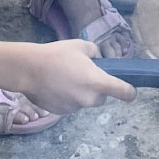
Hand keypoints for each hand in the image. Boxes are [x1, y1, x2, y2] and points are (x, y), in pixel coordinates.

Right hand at [15, 39, 136, 113]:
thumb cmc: (57, 55)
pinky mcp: (62, 112)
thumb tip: (97, 60)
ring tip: (65, 79)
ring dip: (81, 93)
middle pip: (102, 98)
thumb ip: (95, 53)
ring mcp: (75, 107)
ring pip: (85, 101)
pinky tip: (56, 87)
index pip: (124, 92)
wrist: (28, 70)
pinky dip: (68, 98)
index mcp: (99, 82)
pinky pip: (71, 105)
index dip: (129, 92)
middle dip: (97, 89)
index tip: (130, 91)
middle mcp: (90, 98)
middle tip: (84, 76)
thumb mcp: (81, 45)